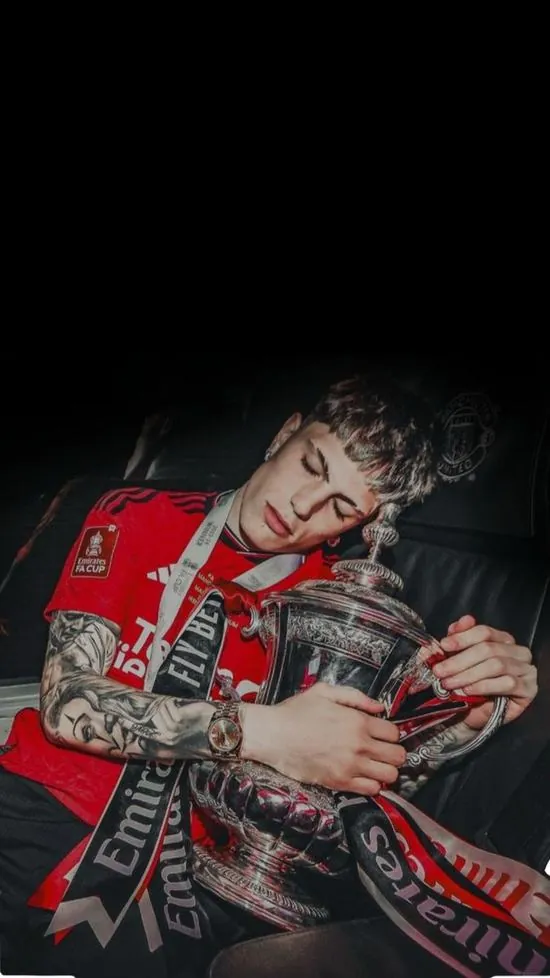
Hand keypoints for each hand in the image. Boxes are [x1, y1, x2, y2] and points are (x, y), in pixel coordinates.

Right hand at [241, 682, 406, 795]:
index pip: (395, 733)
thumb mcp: (324, 692)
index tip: (383, 735)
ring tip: (375, 766)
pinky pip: (371, 790)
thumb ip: (356, 697)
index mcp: (358, 721)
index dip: (391, 734)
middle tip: (383, 752)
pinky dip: (372, 785)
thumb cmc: (295, 712)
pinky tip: (362, 776)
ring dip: (386, 771)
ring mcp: (350, 766)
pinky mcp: (339, 782)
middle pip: (398, 756)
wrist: (272, 735)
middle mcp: (359, 745)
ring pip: (390, 776)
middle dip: (394, 753)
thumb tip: (379, 707)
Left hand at [434, 614, 537, 729]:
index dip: (463, 638)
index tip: (444, 646)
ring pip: (496, 665)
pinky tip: (469, 690)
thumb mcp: (458, 659)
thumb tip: (461, 622)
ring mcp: (526, 670)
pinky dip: (484, 686)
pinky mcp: (529, 689)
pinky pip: (507, 683)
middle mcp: (518, 652)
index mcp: (503, 639)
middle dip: (460, 661)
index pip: (484, 632)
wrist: (473, 715)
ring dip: (469, 674)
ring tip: (450, 683)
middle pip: (488, 649)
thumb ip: (459, 639)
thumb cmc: (468, 684)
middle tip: (440, 671)